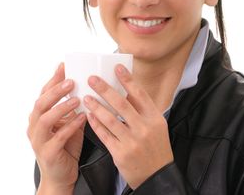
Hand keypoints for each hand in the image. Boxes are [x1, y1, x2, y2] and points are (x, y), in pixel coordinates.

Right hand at [27, 63, 86, 192]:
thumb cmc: (66, 146)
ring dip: (61, 107)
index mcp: (39, 116)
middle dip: (55, 91)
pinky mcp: (48, 153)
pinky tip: (82, 118)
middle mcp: (34, 126)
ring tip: (77, 99)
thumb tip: (88, 85)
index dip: (53, 79)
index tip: (64, 65)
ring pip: (45, 119)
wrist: (60, 175)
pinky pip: (58, 137)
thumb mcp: (69, 122)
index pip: (43, 93)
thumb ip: (72, 106)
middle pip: (40, 104)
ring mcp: (39, 140)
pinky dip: (70, 126)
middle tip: (71, 80)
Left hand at [83, 64, 173, 188]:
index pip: (140, 94)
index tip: (117, 68)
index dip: (128, 80)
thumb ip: (143, 110)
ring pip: (110, 119)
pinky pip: (105, 135)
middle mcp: (144, 128)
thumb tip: (126, 92)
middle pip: (122, 104)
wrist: (157, 176)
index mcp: (155, 118)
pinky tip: (89, 116)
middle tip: (92, 79)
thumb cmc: (156, 148)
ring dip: (96, 106)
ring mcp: (132, 142)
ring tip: (86, 97)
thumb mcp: (157, 126)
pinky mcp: (121, 154)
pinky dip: (96, 124)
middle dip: (105, 90)